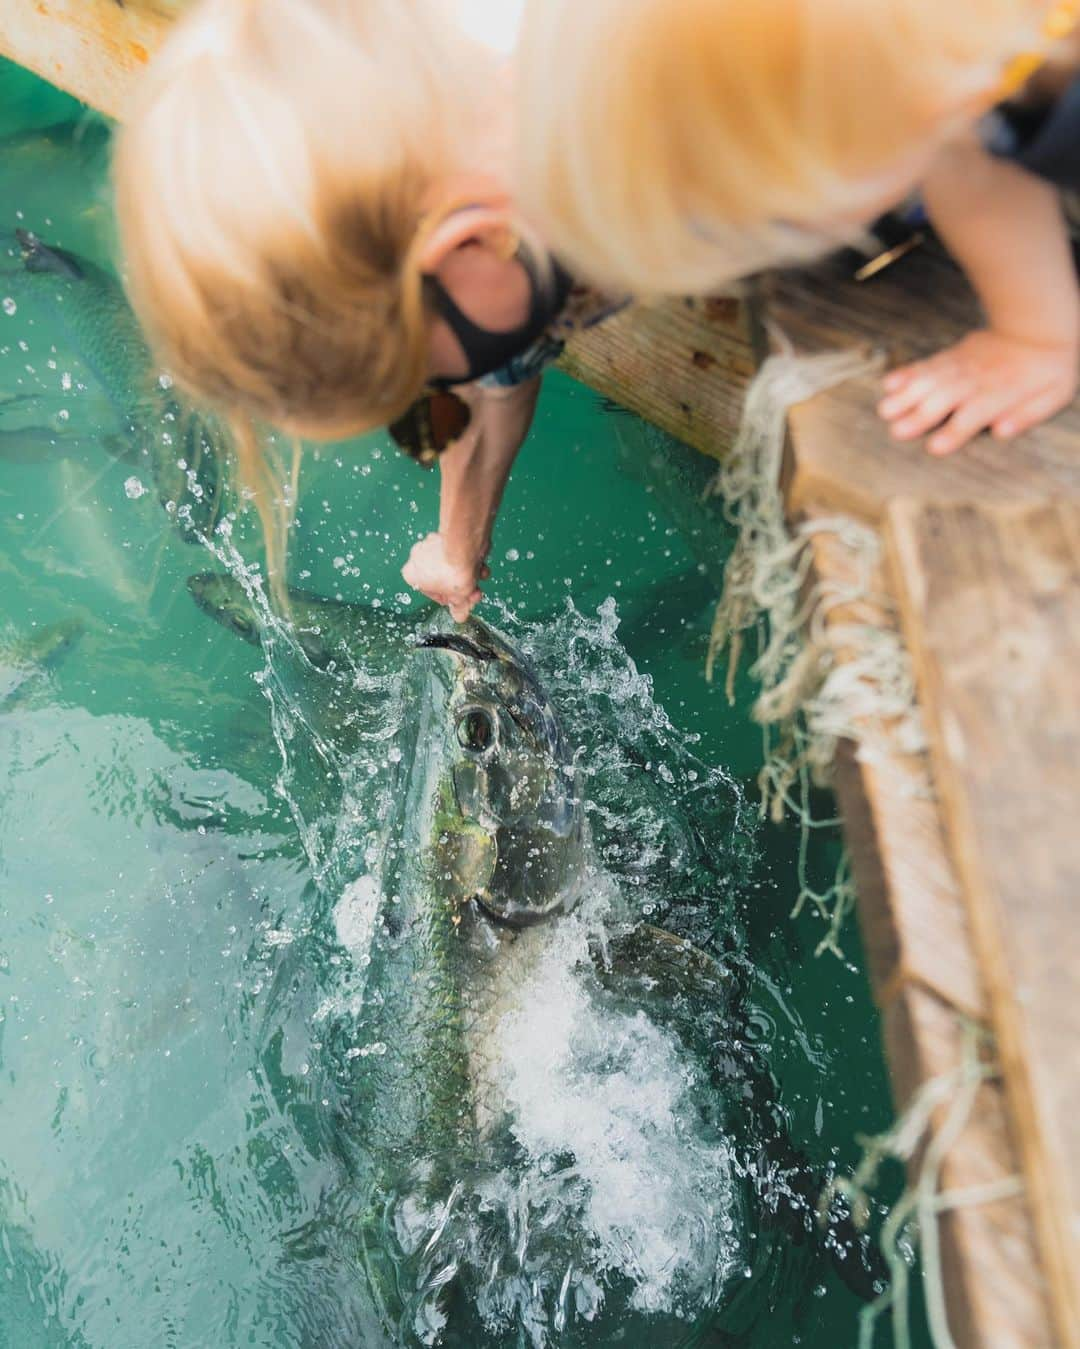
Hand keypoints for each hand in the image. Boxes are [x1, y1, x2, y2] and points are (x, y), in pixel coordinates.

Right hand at [402, 533, 489, 621]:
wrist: (464, 546)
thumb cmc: (453, 571)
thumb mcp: (458, 598)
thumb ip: (458, 608)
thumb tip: (460, 615)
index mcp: (411, 575)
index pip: (432, 593)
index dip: (450, 599)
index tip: (460, 601)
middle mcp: (417, 558)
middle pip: (444, 579)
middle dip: (461, 586)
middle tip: (473, 592)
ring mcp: (431, 544)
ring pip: (452, 566)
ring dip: (467, 574)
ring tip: (478, 578)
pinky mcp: (446, 535)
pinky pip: (457, 552)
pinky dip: (469, 560)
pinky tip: (479, 566)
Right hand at [878, 330, 1078, 455]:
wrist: (1038, 323)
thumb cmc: (1048, 366)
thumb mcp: (1055, 393)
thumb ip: (1029, 413)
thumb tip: (1001, 432)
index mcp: (1000, 394)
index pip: (974, 415)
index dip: (955, 431)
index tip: (935, 447)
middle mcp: (976, 381)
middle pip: (945, 399)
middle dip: (921, 415)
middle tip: (897, 432)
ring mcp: (960, 366)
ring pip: (930, 380)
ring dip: (906, 396)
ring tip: (885, 411)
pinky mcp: (950, 356)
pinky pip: (926, 364)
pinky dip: (907, 373)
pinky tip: (889, 384)